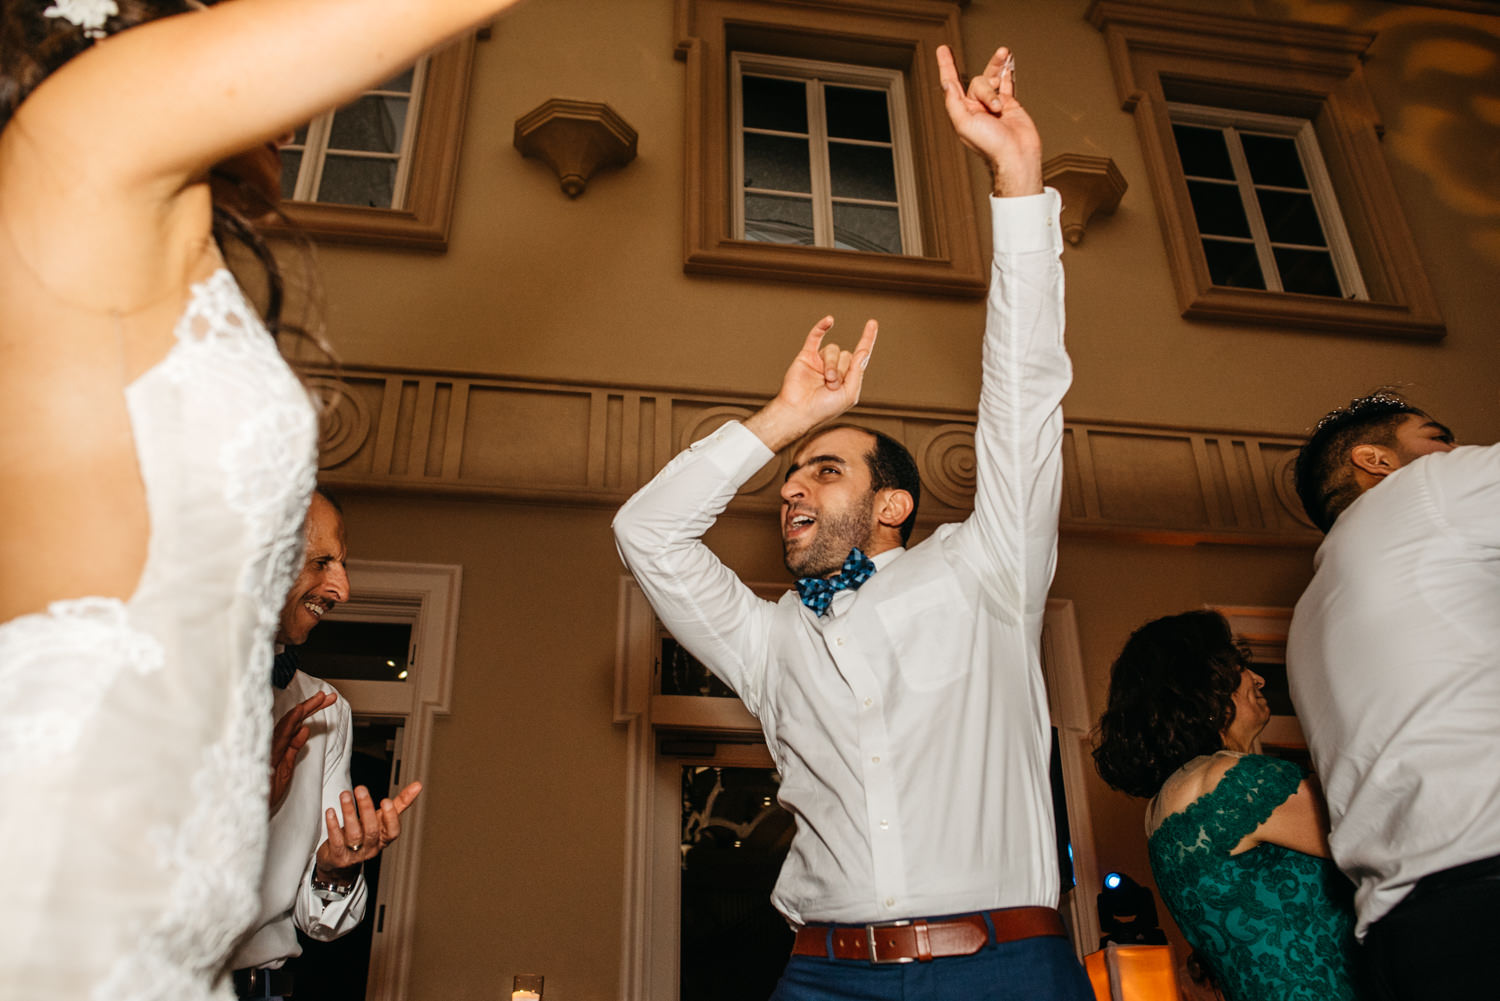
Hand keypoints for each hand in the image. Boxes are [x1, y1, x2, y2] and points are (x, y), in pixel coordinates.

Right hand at [268, 691, 337, 812]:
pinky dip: (288, 726)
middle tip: (328, 696)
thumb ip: (294, 748)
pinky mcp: (266, 758)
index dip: (310, 709)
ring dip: (303, 710)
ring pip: (286, 724)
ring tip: (318, 699)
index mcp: (278, 745)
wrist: (248, 808)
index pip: (295, 722)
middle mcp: (272, 743)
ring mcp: (269, 749)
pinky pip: (279, 739)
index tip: (325, 700)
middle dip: (311, 706)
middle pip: (293, 720)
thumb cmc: (264, 789)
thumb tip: (305, 729)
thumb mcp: (285, 767)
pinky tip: (299, 716)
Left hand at [314, 780, 423, 877]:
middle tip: (360, 789)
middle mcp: (371, 847)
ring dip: (349, 813)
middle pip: (371, 830)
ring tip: (344, 795)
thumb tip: (418, 785)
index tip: (386, 801)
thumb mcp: (381, 820)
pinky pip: (336, 841)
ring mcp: (354, 854)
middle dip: (366, 809)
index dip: (391, 818)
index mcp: (384, 838)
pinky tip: (330, 811)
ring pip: (353, 835)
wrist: (340, 862)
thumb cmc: (364, 835)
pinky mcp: (338, 856)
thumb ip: (399, 803)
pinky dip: (333, 826)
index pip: (393, 832)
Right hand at [744, 316, 878, 450]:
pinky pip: (816, 337)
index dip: (867, 339)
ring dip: (831, 364)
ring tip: (825, 380)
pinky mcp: (807, 356)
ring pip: (833, 349)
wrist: (798, 412)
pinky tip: (829, 320)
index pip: (860, 354)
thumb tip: (863, 352)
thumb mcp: (849, 394)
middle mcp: (835, 368)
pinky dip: (822, 327)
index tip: (872, 323)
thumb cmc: (824, 409)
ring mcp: (820, 361)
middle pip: (847, 354)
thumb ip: (857, 372)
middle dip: (841, 369)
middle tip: (832, 385)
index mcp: (848, 377)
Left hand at [936, 45, 1042, 197]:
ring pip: (992, 78)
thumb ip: (954, 103)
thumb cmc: (990, 146)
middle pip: (977, 82)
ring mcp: (993, 104)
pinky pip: (1007, 83)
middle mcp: (976, 107)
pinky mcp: (1010, 104)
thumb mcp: (964, 124)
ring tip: (1004, 84)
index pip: (951, 83)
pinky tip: (1008, 63)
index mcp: (962, 112)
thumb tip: (947, 84)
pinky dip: (1007, 72)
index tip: (943, 50)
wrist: (1017, 155)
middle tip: (995, 107)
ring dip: (998, 74)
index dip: (946, 66)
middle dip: (987, 90)